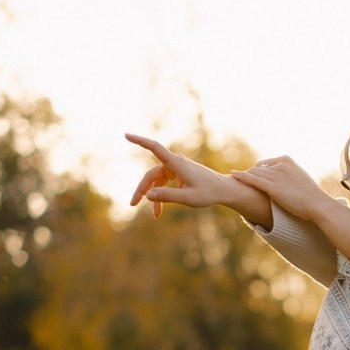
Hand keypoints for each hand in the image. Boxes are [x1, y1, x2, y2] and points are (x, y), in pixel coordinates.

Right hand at [125, 133, 271, 227]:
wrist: (223, 190)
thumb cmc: (209, 193)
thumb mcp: (189, 198)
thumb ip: (168, 196)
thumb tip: (148, 195)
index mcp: (177, 164)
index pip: (155, 148)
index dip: (140, 141)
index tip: (126, 135)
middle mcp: (175, 162)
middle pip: (152, 174)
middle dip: (142, 190)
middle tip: (132, 204)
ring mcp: (176, 167)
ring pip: (157, 180)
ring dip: (153, 195)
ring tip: (154, 215)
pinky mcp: (178, 173)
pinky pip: (164, 183)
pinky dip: (161, 194)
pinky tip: (159, 211)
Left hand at [231, 156, 336, 223]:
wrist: (318, 205)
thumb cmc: (312, 196)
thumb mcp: (300, 179)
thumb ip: (289, 175)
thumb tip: (285, 180)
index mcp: (287, 160)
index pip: (267, 164)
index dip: (261, 173)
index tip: (257, 181)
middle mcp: (280, 164)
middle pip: (259, 168)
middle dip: (252, 175)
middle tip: (243, 182)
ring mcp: (276, 175)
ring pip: (254, 173)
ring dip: (244, 177)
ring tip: (233, 180)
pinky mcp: (272, 187)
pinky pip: (253, 179)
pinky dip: (241, 177)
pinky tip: (233, 176)